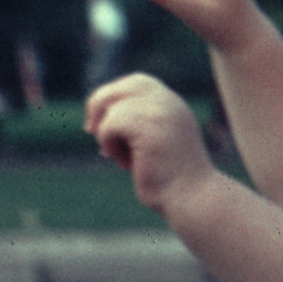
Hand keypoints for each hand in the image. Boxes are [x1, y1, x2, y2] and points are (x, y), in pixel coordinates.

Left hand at [85, 73, 213, 213]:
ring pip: (113, 109)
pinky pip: (111, 124)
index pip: (137, 83)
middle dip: (99, 105)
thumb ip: (138, 126)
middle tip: (90, 130)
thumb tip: (97, 121)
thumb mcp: (155, 144)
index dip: (113, 97)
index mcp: (174, 104)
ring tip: (121, 158)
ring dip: (107, 135)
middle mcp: (169, 101)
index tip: (99, 123)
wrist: (192, 198)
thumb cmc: (170, 180)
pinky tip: (124, 164)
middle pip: (121, 87)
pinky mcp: (150, 127)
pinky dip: (108, 144)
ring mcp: (161, 112)